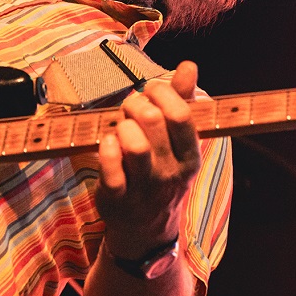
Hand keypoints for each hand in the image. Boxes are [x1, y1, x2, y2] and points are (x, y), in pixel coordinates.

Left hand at [95, 60, 201, 257]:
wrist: (145, 229)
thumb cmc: (160, 173)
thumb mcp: (178, 143)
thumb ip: (182, 101)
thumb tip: (189, 66)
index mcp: (190, 156)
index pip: (181, 114)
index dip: (161, 92)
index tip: (151, 92)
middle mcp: (170, 172)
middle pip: (154, 120)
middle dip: (136, 104)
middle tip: (129, 110)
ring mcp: (144, 187)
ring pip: (134, 143)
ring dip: (122, 125)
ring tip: (120, 128)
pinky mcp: (117, 197)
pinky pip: (110, 166)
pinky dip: (105, 147)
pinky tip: (107, 143)